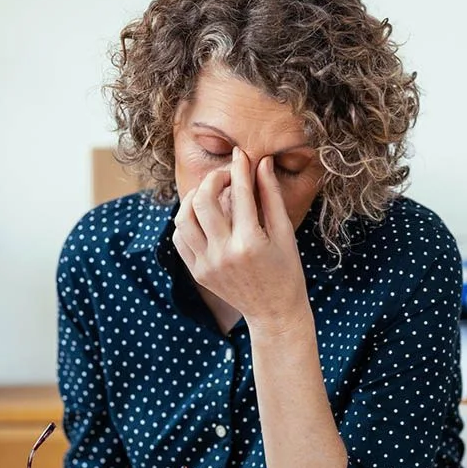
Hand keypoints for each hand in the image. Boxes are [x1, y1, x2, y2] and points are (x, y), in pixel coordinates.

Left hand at [172, 147, 310, 331]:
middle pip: (203, 201)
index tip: (240, 155)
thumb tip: (262, 163)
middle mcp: (224, 254)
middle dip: (213, 179)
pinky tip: (202, 216)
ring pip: (183, 218)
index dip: (239, 168)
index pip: (239, 193)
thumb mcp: (284, 233)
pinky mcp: (197, 272)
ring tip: (209, 193)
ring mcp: (207, 265)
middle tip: (225, 176)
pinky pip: (180, 239)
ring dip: (193, 198)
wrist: (274, 312)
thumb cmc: (286, 270)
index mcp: (250, 242)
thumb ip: (271, 196)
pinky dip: (187, 221)